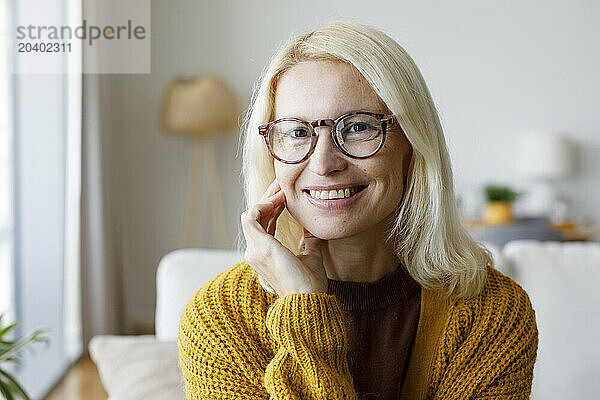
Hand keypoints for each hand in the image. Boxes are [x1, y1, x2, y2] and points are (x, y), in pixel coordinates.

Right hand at [241, 178, 327, 296]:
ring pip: (252, 214)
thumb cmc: (309, 284)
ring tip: (282, 189)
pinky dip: (263, 205)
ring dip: (267, 198)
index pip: (265, 224)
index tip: (287, 194)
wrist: (307, 299)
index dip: (274, 207)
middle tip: (282, 183)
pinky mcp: (259, 246)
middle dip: (269, 197)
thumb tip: (314, 226)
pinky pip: (251, 216)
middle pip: (257, 216)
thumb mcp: (311, 255)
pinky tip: (279, 199)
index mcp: (265, 255)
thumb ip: (309, 240)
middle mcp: (256, 252)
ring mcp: (254, 250)